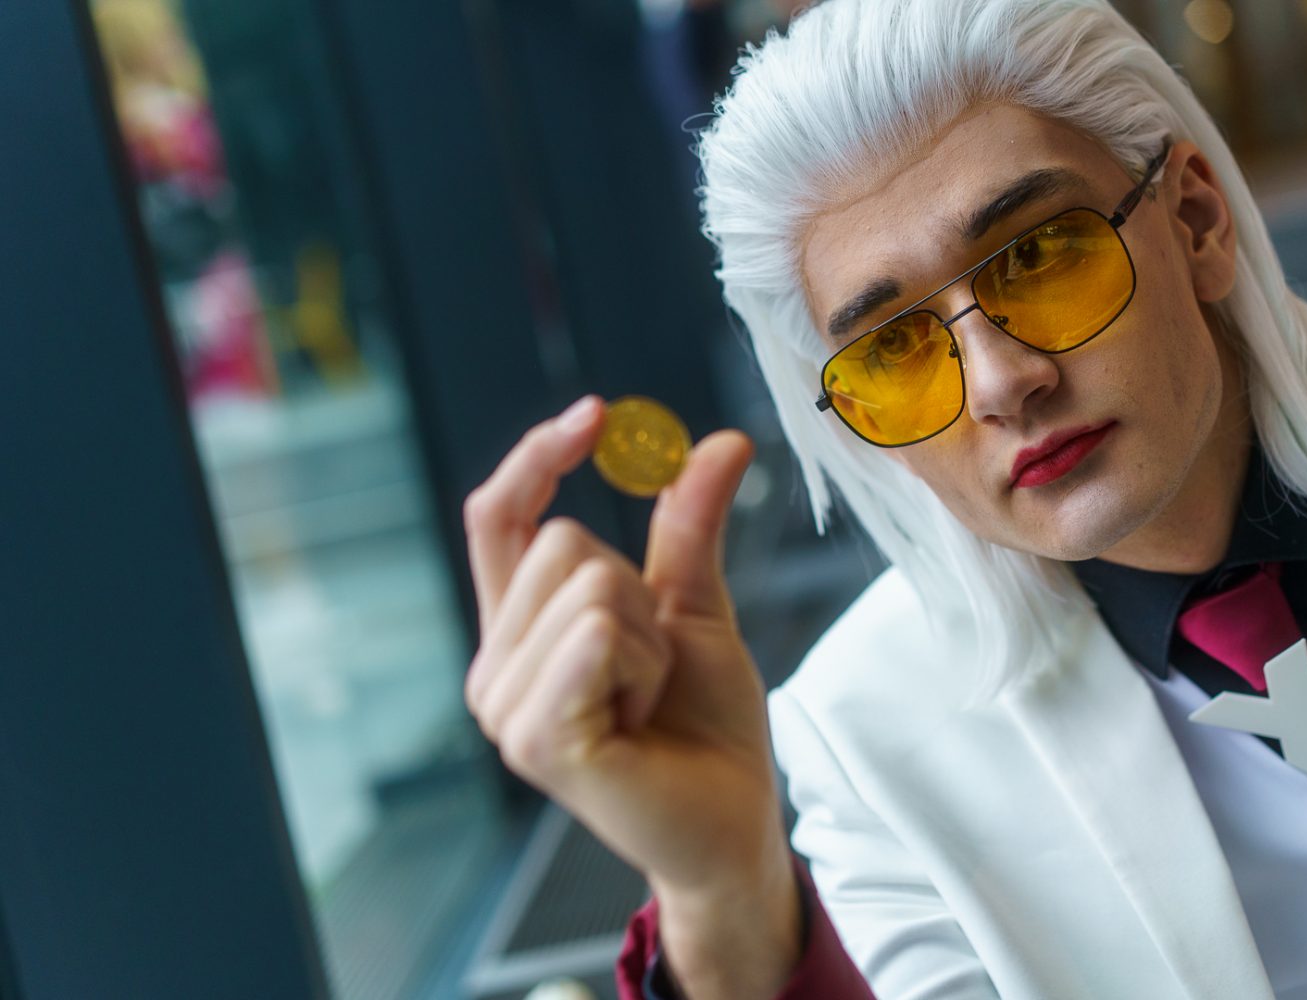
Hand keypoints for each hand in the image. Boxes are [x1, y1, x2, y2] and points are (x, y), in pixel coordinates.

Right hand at [462, 396, 800, 995]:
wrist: (735, 819)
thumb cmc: (706, 724)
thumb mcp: (696, 606)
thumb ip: (689, 527)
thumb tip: (720, 441)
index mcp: (518, 631)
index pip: (495, 519)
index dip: (534, 457)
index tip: (594, 413)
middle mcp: (494, 667)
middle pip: (561, 541)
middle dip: (638, 589)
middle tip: (652, 666)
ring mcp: (507, 708)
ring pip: (589, 585)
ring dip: (649, 636)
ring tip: (648, 698)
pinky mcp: (539, 741)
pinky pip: (594, 636)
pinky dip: (643, 662)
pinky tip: (642, 719)